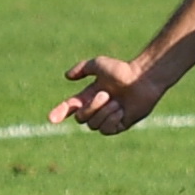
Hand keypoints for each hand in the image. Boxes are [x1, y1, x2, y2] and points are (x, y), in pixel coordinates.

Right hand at [50, 55, 165, 136]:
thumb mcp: (99, 64)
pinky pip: (107, 130)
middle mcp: (96, 108)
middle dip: (91, 108)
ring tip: (117, 102)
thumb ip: (82, 68)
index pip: (69, 108)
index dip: (59, 113)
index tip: (51, 119)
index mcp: (89, 96)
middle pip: (81, 118)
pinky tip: (122, 110)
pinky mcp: (119, 125)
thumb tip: (67, 76)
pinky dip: (112, 119)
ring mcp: (108, 118)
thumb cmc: (122, 70)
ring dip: (104, 112)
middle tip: (106, 95)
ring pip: (93, 125)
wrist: (144, 79)